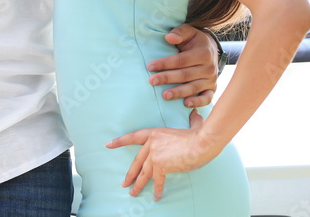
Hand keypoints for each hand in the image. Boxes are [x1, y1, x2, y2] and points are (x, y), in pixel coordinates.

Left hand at [106, 109, 220, 200]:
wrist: (201, 144)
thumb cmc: (199, 135)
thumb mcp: (193, 125)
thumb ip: (192, 120)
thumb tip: (196, 113)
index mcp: (155, 132)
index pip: (133, 137)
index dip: (120, 141)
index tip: (108, 145)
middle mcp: (152, 143)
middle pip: (137, 160)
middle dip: (130, 174)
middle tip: (124, 183)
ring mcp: (155, 154)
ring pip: (143, 173)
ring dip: (138, 184)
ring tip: (132, 193)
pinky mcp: (161, 165)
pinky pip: (157, 180)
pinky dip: (157, 190)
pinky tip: (156, 196)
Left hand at [146, 23, 220, 106]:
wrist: (211, 49)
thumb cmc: (194, 40)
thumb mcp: (189, 31)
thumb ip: (179, 33)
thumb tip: (168, 37)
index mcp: (203, 53)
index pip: (181, 60)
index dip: (165, 63)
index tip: (150, 66)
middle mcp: (209, 68)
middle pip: (185, 75)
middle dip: (167, 78)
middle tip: (152, 81)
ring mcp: (211, 80)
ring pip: (194, 87)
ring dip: (178, 92)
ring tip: (164, 95)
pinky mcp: (212, 89)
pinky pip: (207, 98)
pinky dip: (198, 102)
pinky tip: (186, 104)